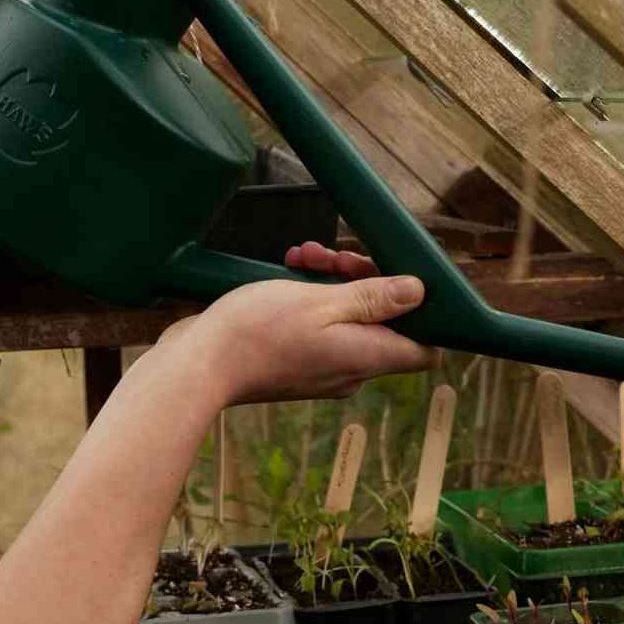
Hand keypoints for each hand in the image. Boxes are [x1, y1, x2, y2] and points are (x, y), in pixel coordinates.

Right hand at [155, 241, 434, 405]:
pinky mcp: (295, 359)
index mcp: (366, 357)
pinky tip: (289, 267)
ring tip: (304, 256)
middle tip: (338, 255)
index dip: (425, 315)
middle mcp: (350, 368)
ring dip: (332, 279)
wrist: (197, 365)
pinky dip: (310, 294)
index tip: (404, 278)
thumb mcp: (322, 302)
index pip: (424, 349)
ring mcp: (322, 366)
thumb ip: (373, 298)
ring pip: (347, 315)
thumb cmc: (257, 333)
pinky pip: (318, 322)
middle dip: (365, 279)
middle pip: (383, 321)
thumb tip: (419, 292)